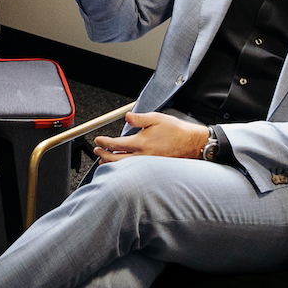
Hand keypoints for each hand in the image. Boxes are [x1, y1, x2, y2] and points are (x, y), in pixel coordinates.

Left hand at [93, 108, 208, 162]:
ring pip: (124, 167)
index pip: (116, 144)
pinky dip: (124, 168)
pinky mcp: (152, 168)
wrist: (192, 143)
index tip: (97, 140)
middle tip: (96, 151)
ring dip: (111, 164)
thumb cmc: (176, 130)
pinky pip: (134, 170)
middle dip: (103, 155)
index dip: (104, 142)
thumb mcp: (157, 118)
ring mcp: (147, 164)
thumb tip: (127, 117)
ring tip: (103, 161)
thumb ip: (139, 119)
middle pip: (116, 159)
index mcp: (141, 143)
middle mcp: (143, 156)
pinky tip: (121, 166)